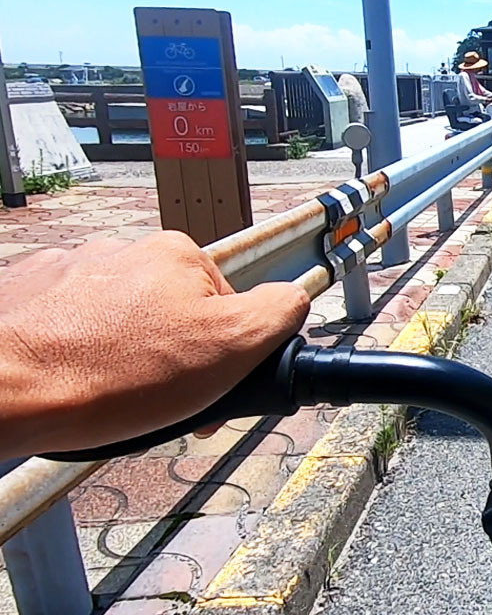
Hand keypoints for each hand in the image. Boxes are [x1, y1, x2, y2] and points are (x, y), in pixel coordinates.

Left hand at [0, 232, 309, 459]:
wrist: (1, 390)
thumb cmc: (109, 376)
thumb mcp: (230, 346)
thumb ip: (278, 312)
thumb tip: (294, 297)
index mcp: (179, 255)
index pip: (229, 307)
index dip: (227, 360)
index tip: (207, 396)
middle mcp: (123, 250)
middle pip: (172, 314)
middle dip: (173, 362)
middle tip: (158, 407)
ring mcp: (68, 272)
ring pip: (118, 323)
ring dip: (121, 360)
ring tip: (107, 400)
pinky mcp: (25, 298)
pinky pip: (68, 330)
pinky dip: (73, 357)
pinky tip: (70, 385)